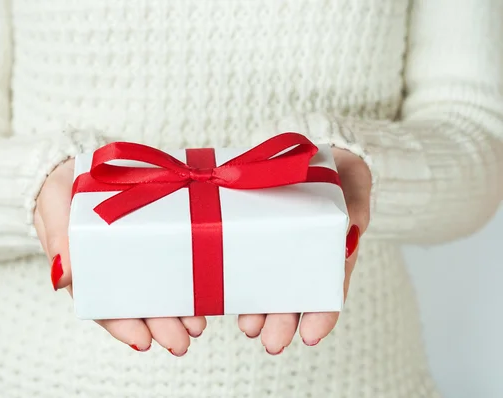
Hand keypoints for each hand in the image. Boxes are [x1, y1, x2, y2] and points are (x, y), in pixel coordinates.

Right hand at [33, 159, 205, 355]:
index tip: (142, 343)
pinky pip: (176, 260)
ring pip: (161, 290)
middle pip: (140, 306)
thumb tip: (62, 277)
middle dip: (161, 327)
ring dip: (179, 312)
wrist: (78, 165)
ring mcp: (139, 256)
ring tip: (198, 326)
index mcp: (88, 272)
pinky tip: (206, 292)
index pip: (105, 307)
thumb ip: (58, 239)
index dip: (123, 327)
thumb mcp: (55, 209)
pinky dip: (190, 279)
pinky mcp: (158, 236)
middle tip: (182, 343)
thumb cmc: (61, 191)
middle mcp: (116, 270)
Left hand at [237, 148, 371, 353]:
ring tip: (248, 328)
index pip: (330, 285)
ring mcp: (275, 245)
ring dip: (259, 310)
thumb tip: (354, 227)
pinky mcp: (250, 232)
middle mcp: (302, 253)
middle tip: (271, 343)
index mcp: (330, 247)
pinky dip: (235, 281)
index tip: (312, 336)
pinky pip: (242, 260)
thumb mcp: (352, 181)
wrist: (308, 147)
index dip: (323, 314)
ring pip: (267, 285)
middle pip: (295, 294)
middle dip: (284, 321)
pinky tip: (226, 299)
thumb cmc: (336, 168)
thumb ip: (355, 204)